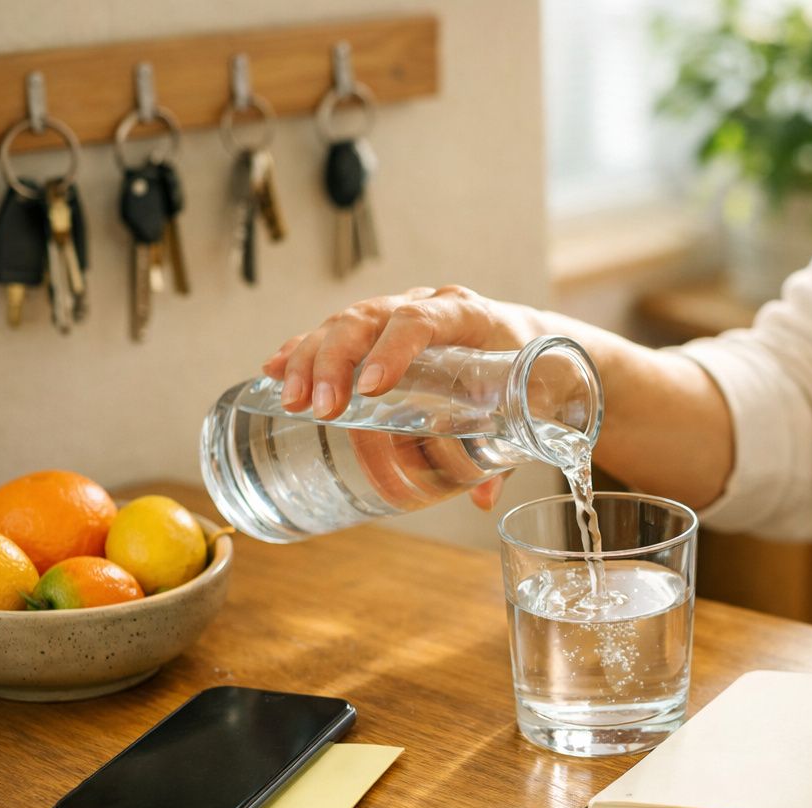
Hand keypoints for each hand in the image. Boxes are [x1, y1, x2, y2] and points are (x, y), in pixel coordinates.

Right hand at [263, 285, 539, 510]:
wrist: (536, 341)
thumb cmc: (534, 372)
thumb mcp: (528, 408)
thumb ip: (507, 453)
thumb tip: (482, 499)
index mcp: (469, 316)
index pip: (424, 321)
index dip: (394, 348)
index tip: (372, 387)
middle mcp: (429, 306)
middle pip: (370, 317)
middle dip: (338, 360)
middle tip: (320, 407)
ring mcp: (400, 312)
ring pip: (345, 322)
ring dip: (312, 358)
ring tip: (290, 399)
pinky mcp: (380, 328)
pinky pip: (335, 332)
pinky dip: (304, 350)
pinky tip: (274, 372)